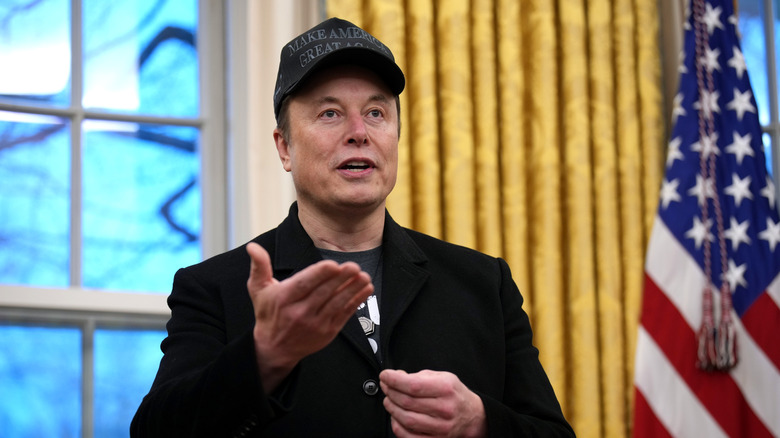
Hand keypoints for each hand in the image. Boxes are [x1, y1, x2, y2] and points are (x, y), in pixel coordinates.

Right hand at [246, 242, 373, 391]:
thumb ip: (259, 266)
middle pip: (323, 293)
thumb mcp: (258, 289)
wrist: (274, 348)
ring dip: (352, 289)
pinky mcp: (327, 332)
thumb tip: (253, 247)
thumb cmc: (268, 314)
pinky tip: (365, 289)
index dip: (319, 274)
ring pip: (337, 303)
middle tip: (353, 266)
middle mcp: (299, 312)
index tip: (332, 264)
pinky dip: (356, 301)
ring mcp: (315, 324)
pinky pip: (344, 314)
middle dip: (340, 279)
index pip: (303, 285)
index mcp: (284, 299)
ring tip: (363, 276)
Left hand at [380, 369, 486, 437]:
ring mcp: (440, 428)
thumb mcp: (443, 377)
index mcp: (446, 389)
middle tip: (385, 386)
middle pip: (406, 402)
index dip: (393, 380)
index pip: (413, 385)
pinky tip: (396, 417)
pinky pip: (408, 436)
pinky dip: (397, 426)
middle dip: (390, 392)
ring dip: (391, 408)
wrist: (472, 417)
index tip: (385, 375)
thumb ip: (419, 376)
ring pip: (406, 419)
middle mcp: (444, 409)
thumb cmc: (455, 395)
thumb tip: (397, 377)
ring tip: (389, 400)